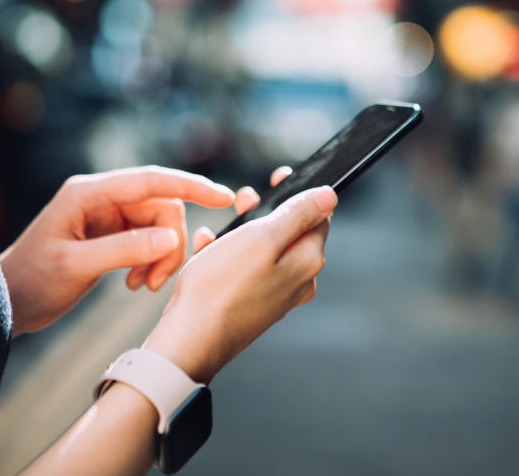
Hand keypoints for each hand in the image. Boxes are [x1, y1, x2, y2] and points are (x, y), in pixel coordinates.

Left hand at [0, 166, 234, 333]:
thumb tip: (172, 238)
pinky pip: (149, 241)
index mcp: (90, 193)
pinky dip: (150, 262)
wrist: (7, 302)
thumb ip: (124, 249)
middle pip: (161, 207)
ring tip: (143, 285)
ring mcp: (108, 216)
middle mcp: (102, 198)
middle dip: (169, 243)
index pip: (151, 180)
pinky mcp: (111, 235)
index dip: (190, 186)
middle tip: (156, 280)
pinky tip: (133, 284)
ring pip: (159, 227)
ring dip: (160, 257)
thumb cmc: (32, 280)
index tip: (223, 197)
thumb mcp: (77, 265)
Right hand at [142, 175, 336, 383]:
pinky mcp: (250, 305)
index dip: (300, 193)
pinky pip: (243, 270)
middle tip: (245, 198)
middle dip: (266, 211)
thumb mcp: (261, 238)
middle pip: (289, 233)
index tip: (279, 178)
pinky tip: (206, 250)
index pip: (318, 218)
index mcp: (307, 262)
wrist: (189, 340)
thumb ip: (297, 215)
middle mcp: (296, 281)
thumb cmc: (221, 289)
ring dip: (242, 231)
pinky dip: (226, 256)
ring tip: (220, 224)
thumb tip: (329, 197)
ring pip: (263, 250)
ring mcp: (274, 296)